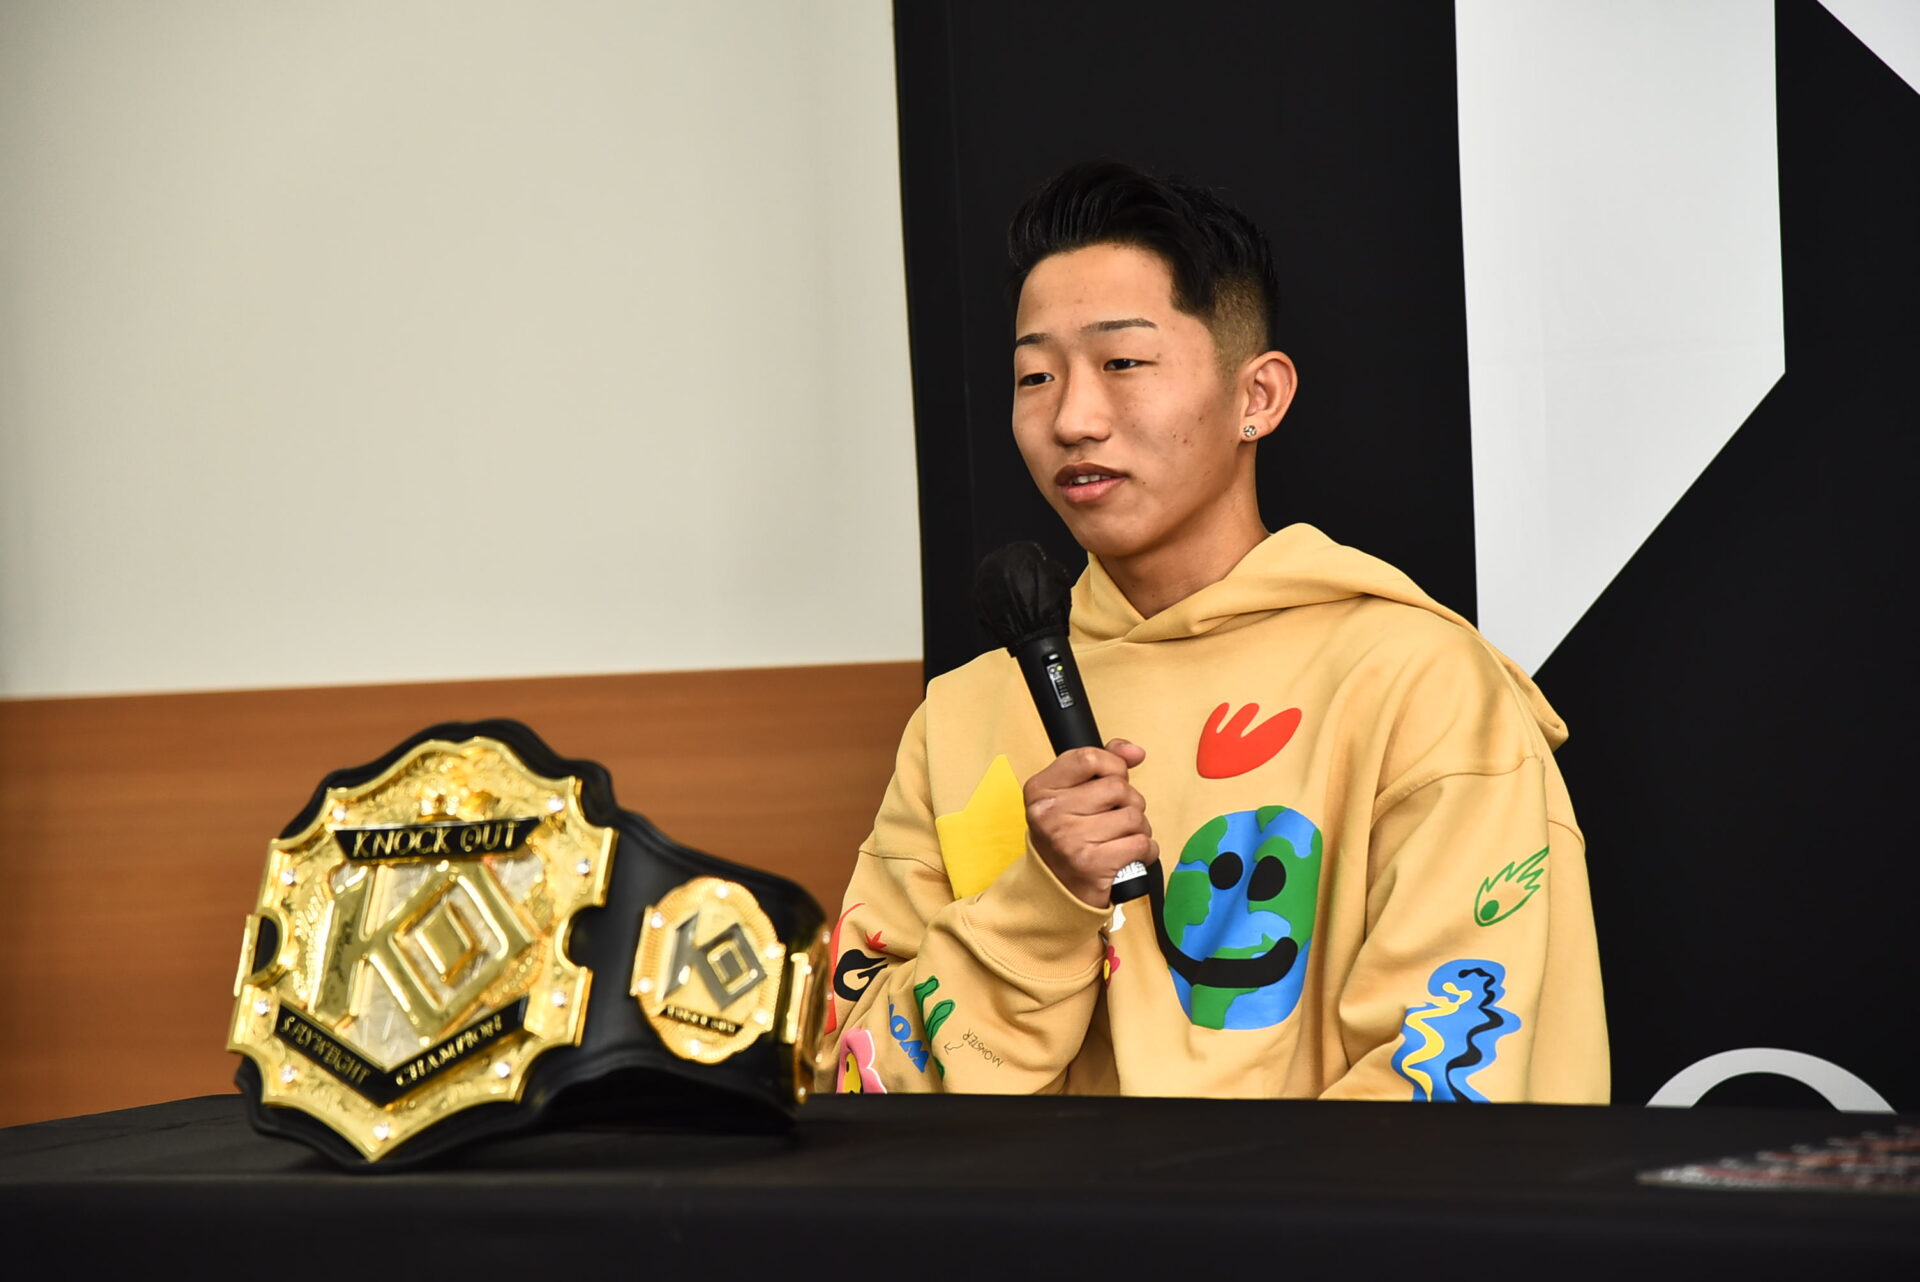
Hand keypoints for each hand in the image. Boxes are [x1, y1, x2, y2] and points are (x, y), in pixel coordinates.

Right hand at [1023, 739, 1156, 908]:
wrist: (1056, 889)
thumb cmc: (1069, 836)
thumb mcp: (1072, 794)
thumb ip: (1102, 764)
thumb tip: (1135, 752)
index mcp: (1041, 789)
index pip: (1089, 758)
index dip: (1114, 766)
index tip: (1116, 779)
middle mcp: (1050, 812)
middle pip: (1118, 787)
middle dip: (1129, 802)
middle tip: (1117, 818)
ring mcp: (1069, 839)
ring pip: (1134, 816)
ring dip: (1139, 828)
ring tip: (1122, 838)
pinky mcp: (1092, 864)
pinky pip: (1141, 843)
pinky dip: (1146, 850)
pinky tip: (1131, 855)